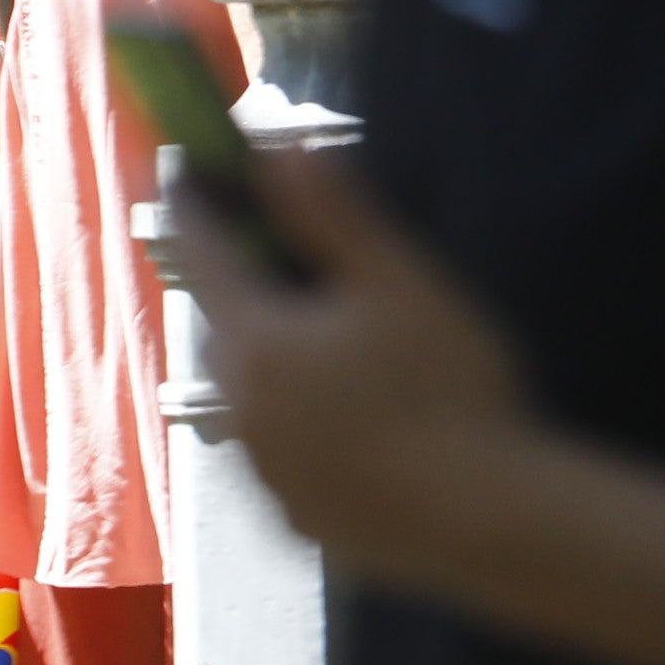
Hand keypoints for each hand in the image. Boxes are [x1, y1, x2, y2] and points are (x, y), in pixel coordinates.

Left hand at [172, 145, 540, 590]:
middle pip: (225, 326)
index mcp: (258, 341)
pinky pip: (280, 448)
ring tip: (329, 346)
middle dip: (243, 285)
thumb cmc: (445, 388)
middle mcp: (240, 405)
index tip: (184, 166)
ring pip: (249, 392)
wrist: (480, 519)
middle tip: (288, 259)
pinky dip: (298, 421)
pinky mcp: (292, 515)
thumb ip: (333, 214)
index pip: (204, 254)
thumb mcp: (400, 283)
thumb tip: (273, 145)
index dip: (193, 204)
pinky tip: (353, 423)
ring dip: (271, 357)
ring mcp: (262, 469)